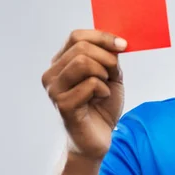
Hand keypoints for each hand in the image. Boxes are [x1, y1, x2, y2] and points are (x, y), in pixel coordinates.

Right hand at [41, 30, 126, 160]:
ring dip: (103, 73)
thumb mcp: (110, 75)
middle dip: (107, 58)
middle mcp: (52, 74)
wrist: (98, 138)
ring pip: (83, 63)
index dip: (102, 37)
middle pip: (81, 48)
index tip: (123, 45)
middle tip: (113, 74)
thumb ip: (109, 57)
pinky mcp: (63, 105)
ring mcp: (54, 90)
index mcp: (61, 63)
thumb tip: (116, 42)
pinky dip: (103, 90)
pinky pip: (90, 84)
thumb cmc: (102, 106)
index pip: (76, 36)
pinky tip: (100, 99)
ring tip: (104, 87)